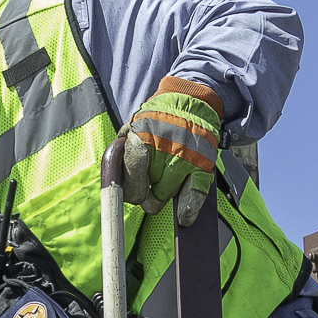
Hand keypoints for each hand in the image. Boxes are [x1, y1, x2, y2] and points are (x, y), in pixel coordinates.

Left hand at [119, 77, 223, 225]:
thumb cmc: (157, 117)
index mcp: (141, 140)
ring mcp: (186, 158)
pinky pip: (195, 194)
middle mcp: (164, 150)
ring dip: (164, 193)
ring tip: (165, 177)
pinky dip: (189, 208)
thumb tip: (114, 179)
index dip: (130, 191)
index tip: (133, 194)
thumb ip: (121, 151)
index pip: (132, 180)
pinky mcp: (204, 163)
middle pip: (149, 193)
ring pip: (168, 194)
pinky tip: (184, 216)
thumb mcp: (132, 126)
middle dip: (147, 194)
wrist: (191, 101)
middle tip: (149, 185)